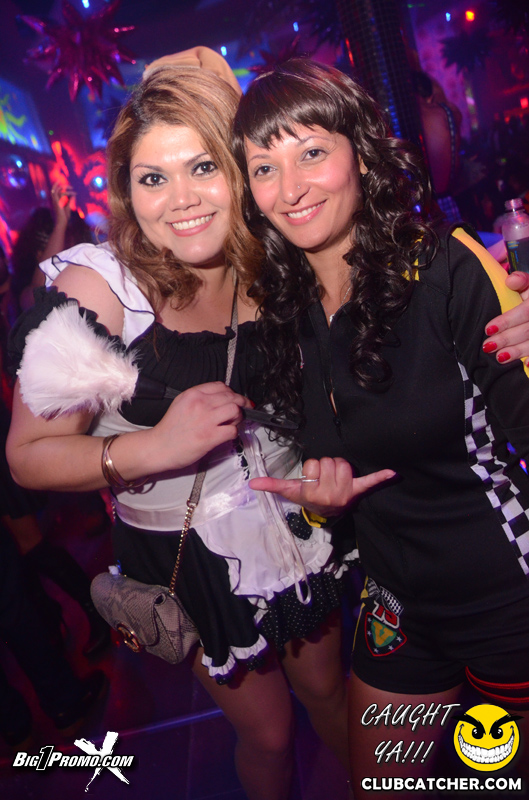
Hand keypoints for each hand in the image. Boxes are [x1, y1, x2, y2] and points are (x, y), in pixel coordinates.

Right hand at [50, 181, 74, 224]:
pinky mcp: (57, 202)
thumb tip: (73, 196)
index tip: (67, 187)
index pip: (55, 192)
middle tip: (65, 183)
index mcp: (55, 201)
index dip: (59, 188)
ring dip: (64, 187)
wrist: (61, 222)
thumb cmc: (64, 217)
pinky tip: (74, 193)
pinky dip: (67, 192)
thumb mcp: (68, 208)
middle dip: (58, 184)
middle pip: (53, 189)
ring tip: (72, 187)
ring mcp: (54, 201)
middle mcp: (54, 200)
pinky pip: (61, 193)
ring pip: (56, 190)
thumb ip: (70, 201)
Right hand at [150, 382, 251, 470]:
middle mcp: (200, 403)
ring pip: (235, 410)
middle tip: (242, 411)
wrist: (159, 447)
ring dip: (238, 418)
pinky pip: (233, 431)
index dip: (231, 393)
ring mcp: (206, 420)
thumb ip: (199, 398)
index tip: (235, 399)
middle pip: (232, 397)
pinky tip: (227, 435)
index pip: (221, 386)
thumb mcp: (181, 403)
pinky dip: (233, 433)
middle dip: (241, 404)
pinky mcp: (210, 436)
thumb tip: (220, 399)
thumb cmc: (170, 429)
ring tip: (232, 423)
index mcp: (193, 394)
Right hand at [249, 457, 394, 517]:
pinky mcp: (360, 490)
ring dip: (339, 468)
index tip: (312, 479)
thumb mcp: (291, 491)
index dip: (313, 468)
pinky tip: (393, 473)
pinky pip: (370, 482)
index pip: (315, 463)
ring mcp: (346, 491)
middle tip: (324, 479)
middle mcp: (331, 493)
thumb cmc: (309, 497)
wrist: (326, 512)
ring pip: (344, 463)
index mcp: (314, 491)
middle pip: (331, 461)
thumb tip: (252, 483)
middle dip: (326, 467)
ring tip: (335, 480)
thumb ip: (273, 485)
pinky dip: (381, 477)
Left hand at [483, 272, 528, 363]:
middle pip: (528, 330)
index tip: (488, 329)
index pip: (525, 311)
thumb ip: (522, 281)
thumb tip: (510, 281)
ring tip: (500, 357)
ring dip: (517, 351)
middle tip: (488, 346)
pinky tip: (526, 364)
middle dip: (507, 339)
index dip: (507, 321)